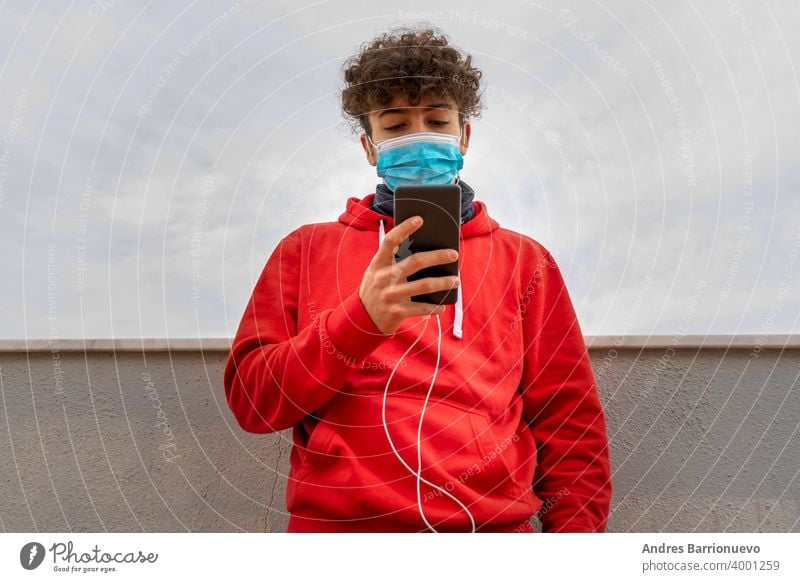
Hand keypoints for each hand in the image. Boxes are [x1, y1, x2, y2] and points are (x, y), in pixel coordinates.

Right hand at [359, 215, 459, 335]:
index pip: (390, 240)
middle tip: (453, 254)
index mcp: (378, 263)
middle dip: (437, 256)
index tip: (420, 219)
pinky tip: (442, 306)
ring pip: (423, 285)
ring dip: (443, 283)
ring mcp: (390, 295)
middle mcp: (383, 278)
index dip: (404, 228)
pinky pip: (421, 308)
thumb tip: (425, 248)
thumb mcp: (377, 272)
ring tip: (455, 280)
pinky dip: (434, 307)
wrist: (361, 319)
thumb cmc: (376, 289)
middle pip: (415, 261)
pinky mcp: (396, 312)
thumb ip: (393, 261)